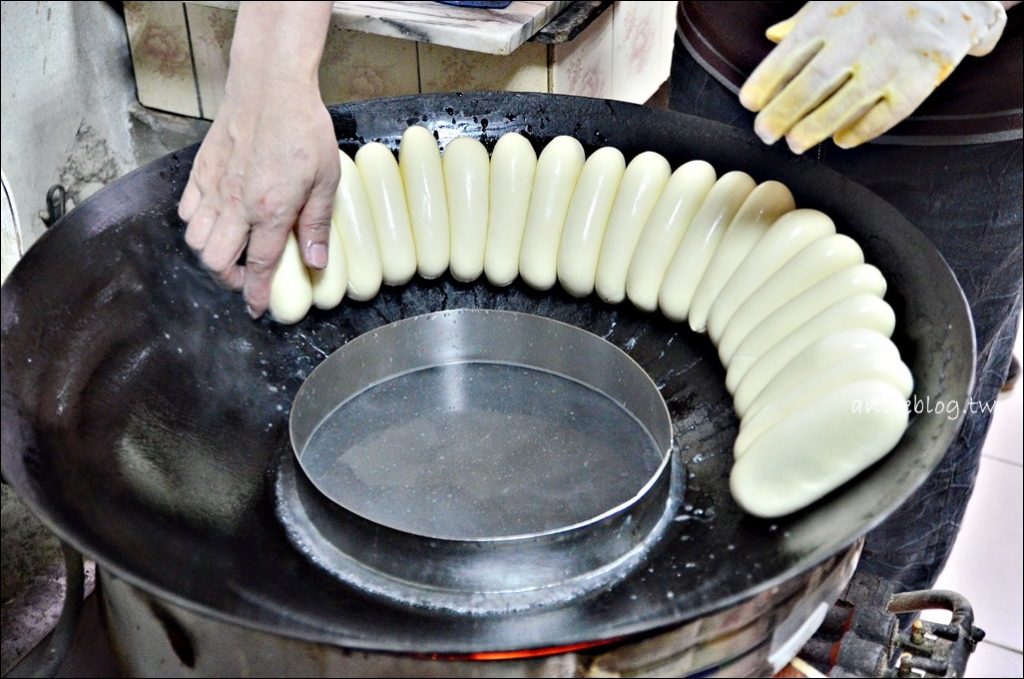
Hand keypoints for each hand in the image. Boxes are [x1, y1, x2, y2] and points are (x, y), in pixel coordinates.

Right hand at [176, 1, 335, 317]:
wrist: (270, 86)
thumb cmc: (303, 129)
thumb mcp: (325, 180)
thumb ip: (316, 225)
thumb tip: (316, 263)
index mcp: (270, 210)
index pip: (260, 266)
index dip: (257, 294)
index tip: (257, 310)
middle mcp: (235, 205)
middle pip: (216, 261)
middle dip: (231, 278)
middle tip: (249, 276)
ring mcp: (213, 188)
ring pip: (196, 240)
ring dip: (212, 253)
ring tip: (234, 250)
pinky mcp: (201, 170)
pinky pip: (187, 211)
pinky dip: (197, 224)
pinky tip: (217, 219)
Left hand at [739, 1, 1007, 152]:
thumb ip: (805, 22)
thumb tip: (772, 37)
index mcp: (832, 17)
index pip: (789, 55)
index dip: (765, 83)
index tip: (749, 105)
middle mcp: (859, 38)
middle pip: (811, 84)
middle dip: (782, 113)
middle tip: (765, 134)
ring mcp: (890, 59)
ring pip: (844, 103)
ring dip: (814, 127)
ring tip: (795, 144)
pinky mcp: (920, 77)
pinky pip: (885, 113)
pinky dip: (860, 130)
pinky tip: (841, 140)